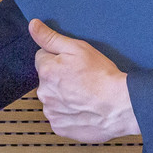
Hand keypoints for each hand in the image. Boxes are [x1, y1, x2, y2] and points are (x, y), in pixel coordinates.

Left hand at [30, 18, 138, 142]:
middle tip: (80, 80)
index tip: (72, 64)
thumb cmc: (102, 76)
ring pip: (52, 99)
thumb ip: (51, 37)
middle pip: (46, 80)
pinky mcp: (59, 127)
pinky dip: (68, 114)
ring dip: (63, 97)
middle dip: (59, 78)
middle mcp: (44, 92)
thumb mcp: (78, 48)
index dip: (58, 59)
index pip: (42, 58)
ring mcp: (51, 112)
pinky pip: (59, 117)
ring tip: (84, 96)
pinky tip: (82, 109)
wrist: (119, 106)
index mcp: (46, 71)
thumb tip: (33, 26)